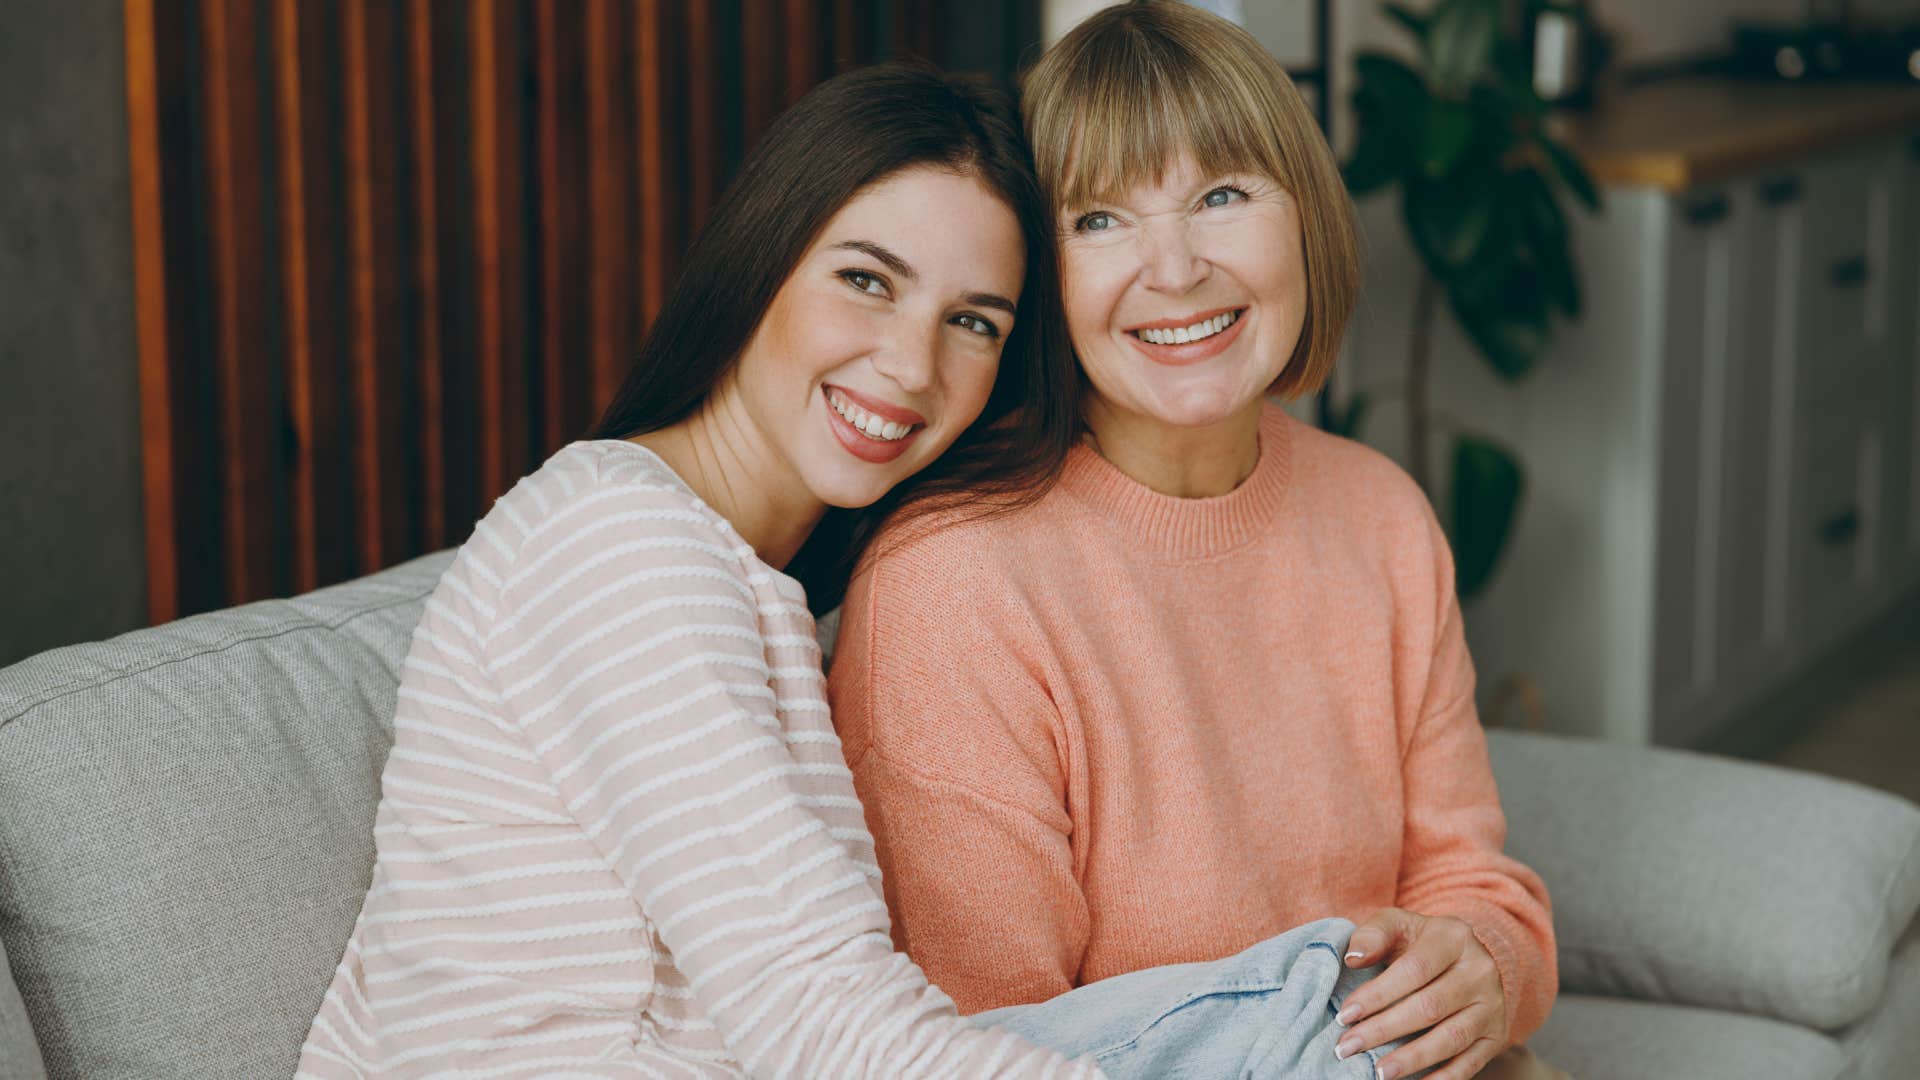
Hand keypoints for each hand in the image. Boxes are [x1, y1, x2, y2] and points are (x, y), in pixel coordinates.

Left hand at [1332, 907, 1506, 1079]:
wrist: (1468, 957)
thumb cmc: (1419, 942)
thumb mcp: (1398, 924)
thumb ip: (1373, 935)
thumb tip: (1352, 959)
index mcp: (1453, 937)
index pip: (1414, 969)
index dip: (1377, 994)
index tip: (1345, 1015)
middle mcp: (1479, 971)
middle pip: (1429, 1007)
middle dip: (1384, 1030)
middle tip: (1348, 1047)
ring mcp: (1491, 1006)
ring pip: (1451, 1038)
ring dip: (1411, 1059)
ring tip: (1378, 1072)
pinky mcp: (1495, 1035)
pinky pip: (1471, 1063)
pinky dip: (1444, 1078)